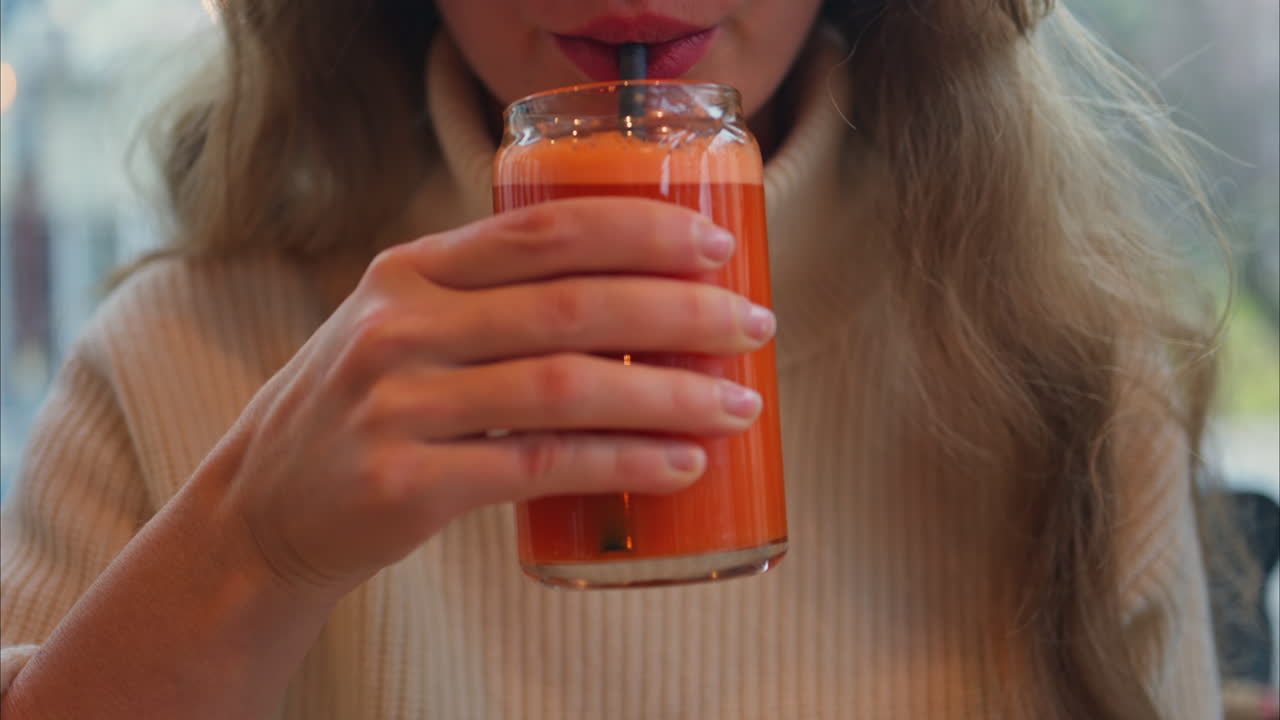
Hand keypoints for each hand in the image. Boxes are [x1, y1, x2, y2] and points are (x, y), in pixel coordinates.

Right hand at [214, 196, 775, 602]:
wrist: (263, 507)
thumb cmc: (363, 408)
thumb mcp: (402, 326)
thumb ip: (490, 301)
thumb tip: (636, 298)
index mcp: (410, 271)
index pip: (543, 230)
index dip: (640, 232)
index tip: (717, 247)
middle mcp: (400, 326)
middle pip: (570, 304)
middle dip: (679, 310)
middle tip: (754, 326)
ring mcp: (398, 404)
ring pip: (565, 386)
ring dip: (668, 392)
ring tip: (738, 403)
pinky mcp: (407, 483)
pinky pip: (539, 466)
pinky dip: (621, 462)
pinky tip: (680, 463)